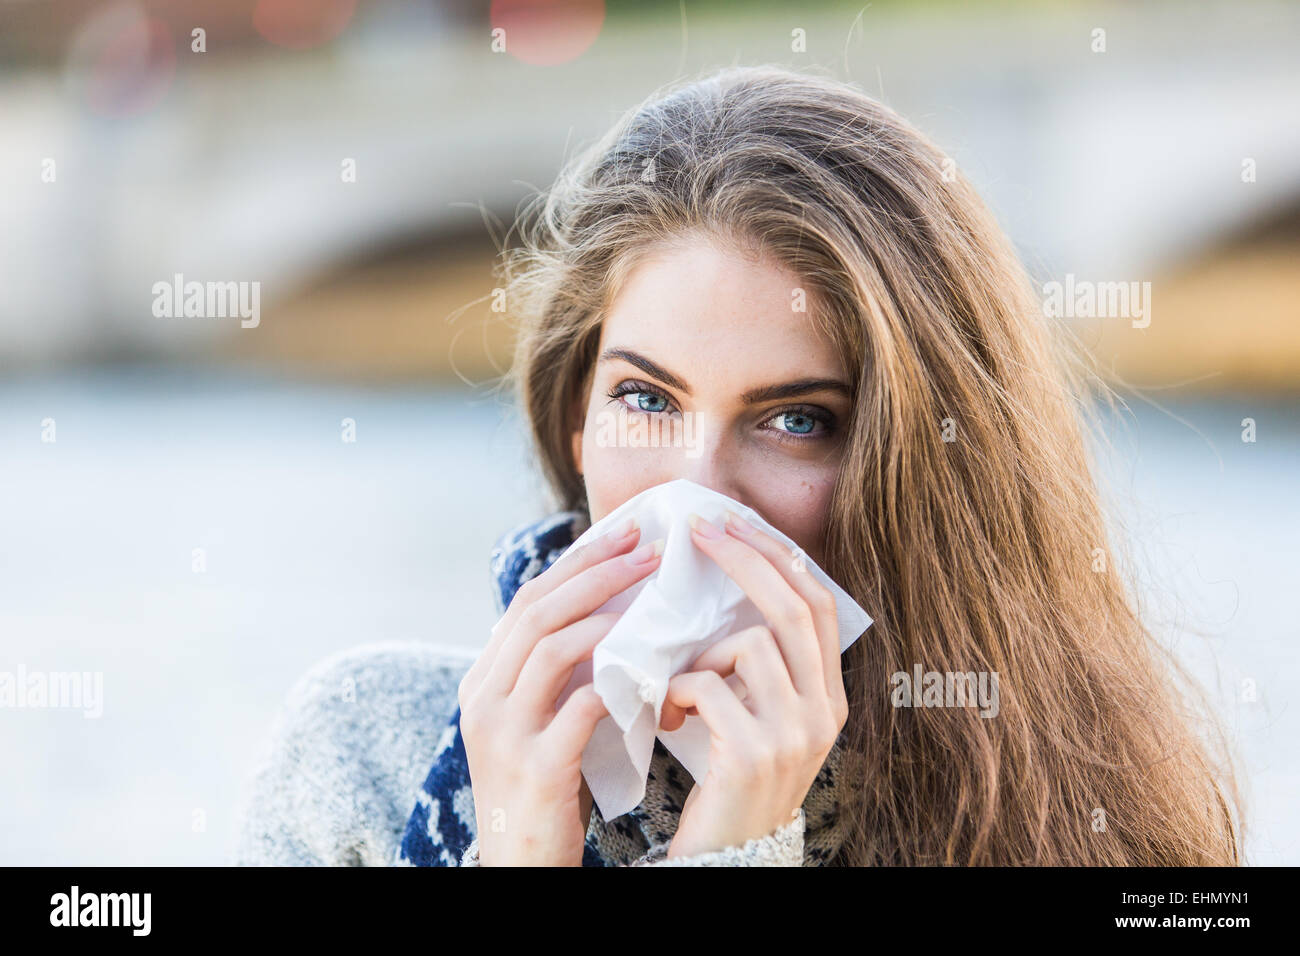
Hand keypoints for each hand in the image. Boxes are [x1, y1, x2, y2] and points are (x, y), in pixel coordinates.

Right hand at [458, 518, 662, 865]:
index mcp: (482, 680)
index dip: (578, 562)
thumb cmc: (545, 791)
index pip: (528, 600)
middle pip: (536, 611)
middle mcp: (482, 698)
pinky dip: (617, 680)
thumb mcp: (538, 720)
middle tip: (646, 546)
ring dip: (606, 612)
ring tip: (652, 593)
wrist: (521, 867)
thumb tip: (611, 612)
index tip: (625, 534)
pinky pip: (579, 706)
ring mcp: (502, 731)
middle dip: (596, 571)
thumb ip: (559, 673)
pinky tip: (651, 668)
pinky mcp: (534, 766)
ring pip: (550, 647)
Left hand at [658, 510, 847, 858]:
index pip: (817, 603)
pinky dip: (679, 691)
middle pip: (792, 608)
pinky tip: (670, 718)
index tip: (737, 523)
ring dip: (699, 656)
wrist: (729, 858)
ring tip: (677, 692)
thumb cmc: (732, 780)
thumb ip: (762, 666)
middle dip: (743, 559)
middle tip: (699, 529)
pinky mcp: (752, 754)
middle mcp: (824, 712)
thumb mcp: (765, 719)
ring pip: (747, 645)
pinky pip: (709, 686)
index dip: (777, 557)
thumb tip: (732, 586)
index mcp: (829, 697)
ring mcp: (793, 734)